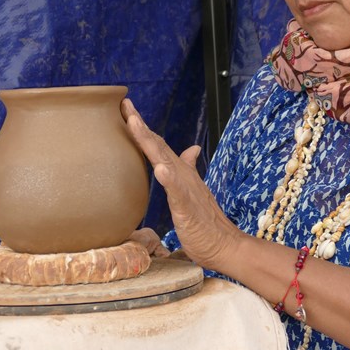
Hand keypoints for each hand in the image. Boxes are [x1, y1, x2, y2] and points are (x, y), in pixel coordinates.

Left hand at [121, 99, 243, 271]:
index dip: (142, 128)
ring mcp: (185, 189)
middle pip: (158, 146)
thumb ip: (189, 168)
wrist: (224, 243)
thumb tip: (191, 149)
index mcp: (180, 172)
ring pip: (164, 160)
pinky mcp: (187, 207)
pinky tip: (160, 169)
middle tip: (125, 106)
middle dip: (140, 126)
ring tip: (135, 125)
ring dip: (149, 142)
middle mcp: (182, 175)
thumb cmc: (204, 220)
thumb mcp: (191, 190)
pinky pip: (177, 191)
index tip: (126, 109)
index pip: (158, 145)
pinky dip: (169, 179)